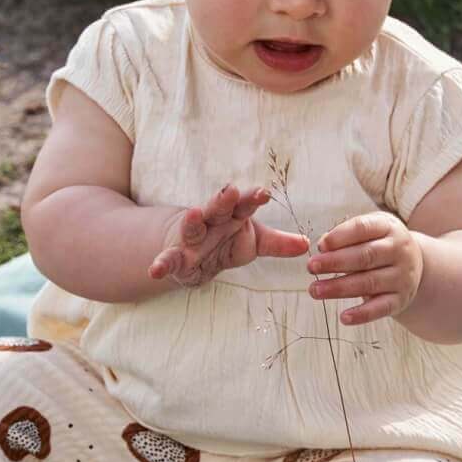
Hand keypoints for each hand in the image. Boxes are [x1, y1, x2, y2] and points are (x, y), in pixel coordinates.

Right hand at [149, 183, 309, 287]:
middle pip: (216, 209)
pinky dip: (162, 264)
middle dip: (223, 200)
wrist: (187, 251)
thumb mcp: (252, 243)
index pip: (244, 205)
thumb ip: (277, 244)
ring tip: (193, 214)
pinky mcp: (176, 257)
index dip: (253, 199)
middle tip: (231, 191)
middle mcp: (209, 222)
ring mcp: (190, 238)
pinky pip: (169, 260)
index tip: (264, 192)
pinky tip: (155, 270)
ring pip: (191, 227)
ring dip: (192, 221)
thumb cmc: (223, 242)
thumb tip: (307, 244)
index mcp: (231, 216)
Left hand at [306, 212, 424, 325]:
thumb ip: (345, 234)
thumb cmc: (380, 243)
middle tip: (311, 266)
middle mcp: (398, 251)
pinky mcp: (400, 299)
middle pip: (365, 256)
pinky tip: (344, 317)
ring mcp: (401, 276)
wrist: (414, 263)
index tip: (320, 246)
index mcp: (388, 227)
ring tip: (315, 290)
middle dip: (335, 262)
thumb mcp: (368, 230)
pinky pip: (381, 308)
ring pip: (369, 282)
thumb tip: (323, 246)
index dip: (340, 237)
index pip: (363, 228)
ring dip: (339, 288)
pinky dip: (362, 314)